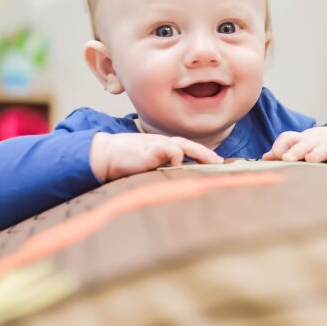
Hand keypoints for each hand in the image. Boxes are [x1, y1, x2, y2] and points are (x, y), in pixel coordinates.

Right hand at [89, 132, 222, 181]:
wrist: (105, 155)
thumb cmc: (126, 161)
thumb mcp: (147, 165)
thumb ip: (161, 168)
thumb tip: (176, 182)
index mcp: (163, 147)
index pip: (187, 148)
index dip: (203, 155)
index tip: (217, 163)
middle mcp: (163, 143)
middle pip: (190, 145)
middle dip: (207, 154)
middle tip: (221, 163)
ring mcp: (157, 144)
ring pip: (184, 145)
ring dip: (199, 153)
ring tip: (213, 162)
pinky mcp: (151, 149)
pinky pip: (170, 149)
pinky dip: (177, 156)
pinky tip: (179, 164)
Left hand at [262, 126, 326, 171]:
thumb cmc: (319, 146)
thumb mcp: (303, 146)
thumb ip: (284, 152)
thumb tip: (265, 158)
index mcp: (302, 139)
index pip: (288, 137)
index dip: (280, 145)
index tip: (274, 156)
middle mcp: (316, 140)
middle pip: (304, 143)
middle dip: (295, 150)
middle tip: (286, 158)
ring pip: (323, 147)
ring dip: (317, 153)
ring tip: (310, 159)